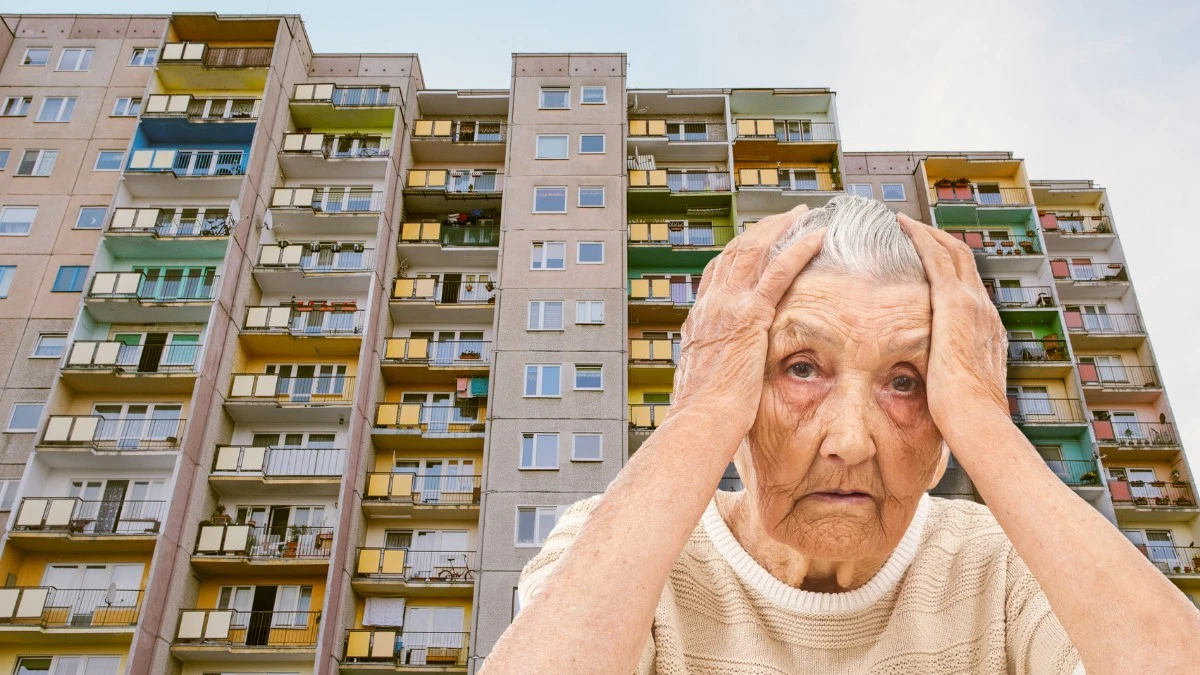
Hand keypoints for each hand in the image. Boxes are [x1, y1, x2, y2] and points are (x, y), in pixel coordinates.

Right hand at [665, 204, 824, 446]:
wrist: (699, 421)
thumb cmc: (704, 415)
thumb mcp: (705, 381)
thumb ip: (716, 366)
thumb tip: (724, 373)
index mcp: (699, 320)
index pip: (717, 273)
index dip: (738, 253)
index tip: (757, 242)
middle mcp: (710, 305)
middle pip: (734, 252)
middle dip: (760, 231)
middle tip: (784, 218)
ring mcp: (727, 307)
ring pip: (754, 251)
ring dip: (780, 229)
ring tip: (802, 215)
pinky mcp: (749, 316)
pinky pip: (778, 272)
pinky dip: (798, 249)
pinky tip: (817, 236)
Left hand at [897, 213, 1009, 441]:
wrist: (977, 420)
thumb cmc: (963, 417)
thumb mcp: (957, 388)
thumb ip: (946, 375)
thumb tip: (929, 382)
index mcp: (986, 329)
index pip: (966, 286)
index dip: (948, 267)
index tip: (926, 257)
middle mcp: (983, 310)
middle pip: (963, 260)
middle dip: (939, 240)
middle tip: (912, 227)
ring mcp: (972, 304)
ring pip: (951, 251)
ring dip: (927, 233)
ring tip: (903, 221)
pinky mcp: (954, 303)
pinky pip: (937, 257)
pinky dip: (921, 237)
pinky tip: (901, 225)